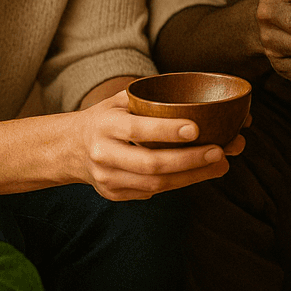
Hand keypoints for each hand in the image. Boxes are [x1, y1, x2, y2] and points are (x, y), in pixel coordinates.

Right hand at [66, 90, 243, 200]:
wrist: (70, 148)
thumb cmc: (106, 118)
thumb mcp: (120, 100)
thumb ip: (152, 96)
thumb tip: (203, 96)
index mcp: (105, 125)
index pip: (137, 129)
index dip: (167, 131)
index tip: (196, 129)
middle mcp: (103, 154)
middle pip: (151, 164)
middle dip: (190, 160)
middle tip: (220, 151)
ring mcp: (107, 178)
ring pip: (155, 183)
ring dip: (192, 176)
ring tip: (220, 165)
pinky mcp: (114, 194)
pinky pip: (152, 192)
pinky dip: (179, 183)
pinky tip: (200, 172)